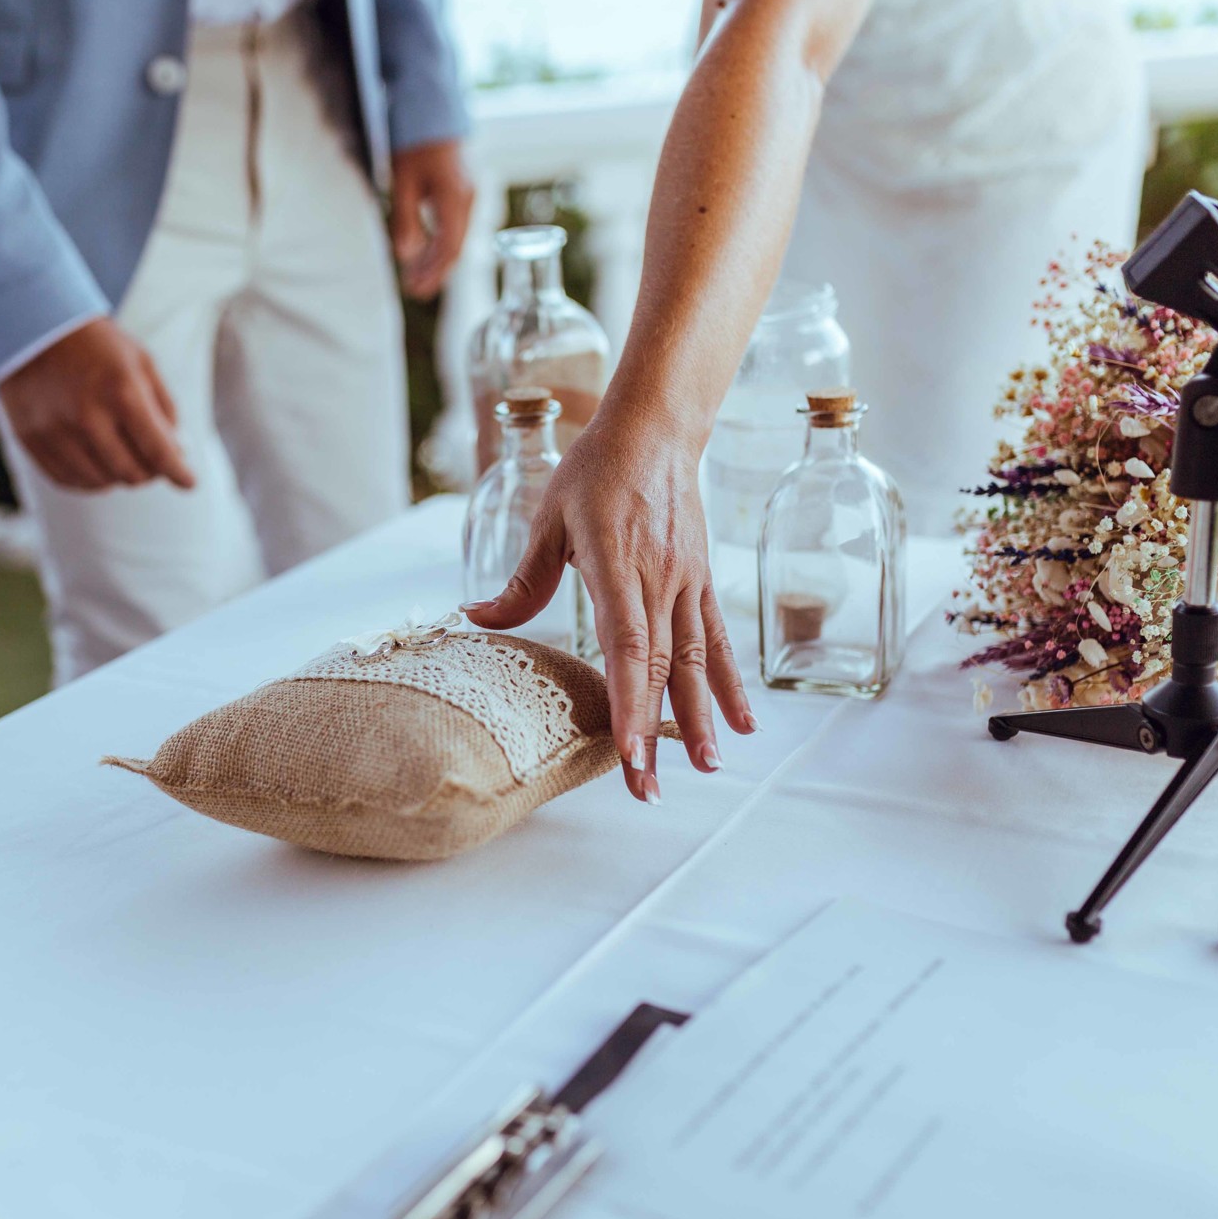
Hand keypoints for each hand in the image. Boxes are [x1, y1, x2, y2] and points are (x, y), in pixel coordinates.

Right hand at [0, 317, 195, 491]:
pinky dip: (89, 478)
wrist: (31, 325)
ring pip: (101, 482)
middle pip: (132, 473)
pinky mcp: (30, 440)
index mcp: (120, 391)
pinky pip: (69, 480)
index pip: (158, 451)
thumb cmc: (97, 346)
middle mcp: (86, 416)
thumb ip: (164, 410)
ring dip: (119, 475)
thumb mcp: (141, 363)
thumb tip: (179, 454)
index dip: (178, 473)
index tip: (189, 482)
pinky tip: (95, 460)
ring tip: (121, 453)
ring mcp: (55, 431)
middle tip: (152, 458)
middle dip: (150, 471)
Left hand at [389, 140, 473, 299]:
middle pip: (455, 247)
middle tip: (414, 290)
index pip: (449, 248)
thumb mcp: (402, 181)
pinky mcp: (463, 191)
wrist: (432, 110)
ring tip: (416, 276)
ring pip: (456, 238)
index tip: (416, 290)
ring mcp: (469, 195)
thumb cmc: (414, 142)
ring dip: (437, 259)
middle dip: (435, 272)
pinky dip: (441, 243)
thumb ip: (405, 219)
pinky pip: (456, 225)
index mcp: (455, 198)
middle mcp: (468, 199)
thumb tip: (407, 256)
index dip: (433, 273)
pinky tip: (425, 252)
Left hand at [461, 412, 754, 802]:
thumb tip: (476, 617)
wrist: (655, 430)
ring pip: (694, 661)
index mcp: (616, 566)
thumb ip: (522, 580)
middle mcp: (659, 581)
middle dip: (654, 733)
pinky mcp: (700, 582)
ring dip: (700, 718)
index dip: (628, 702)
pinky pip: (716, 640)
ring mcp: (686, 584)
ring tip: (705, 767)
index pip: (626, 646)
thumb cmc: (595, 470)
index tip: (628, 752)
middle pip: (659, 668)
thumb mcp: (548, 519)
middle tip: (647, 788)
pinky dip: (728, 682)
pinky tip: (742, 722)